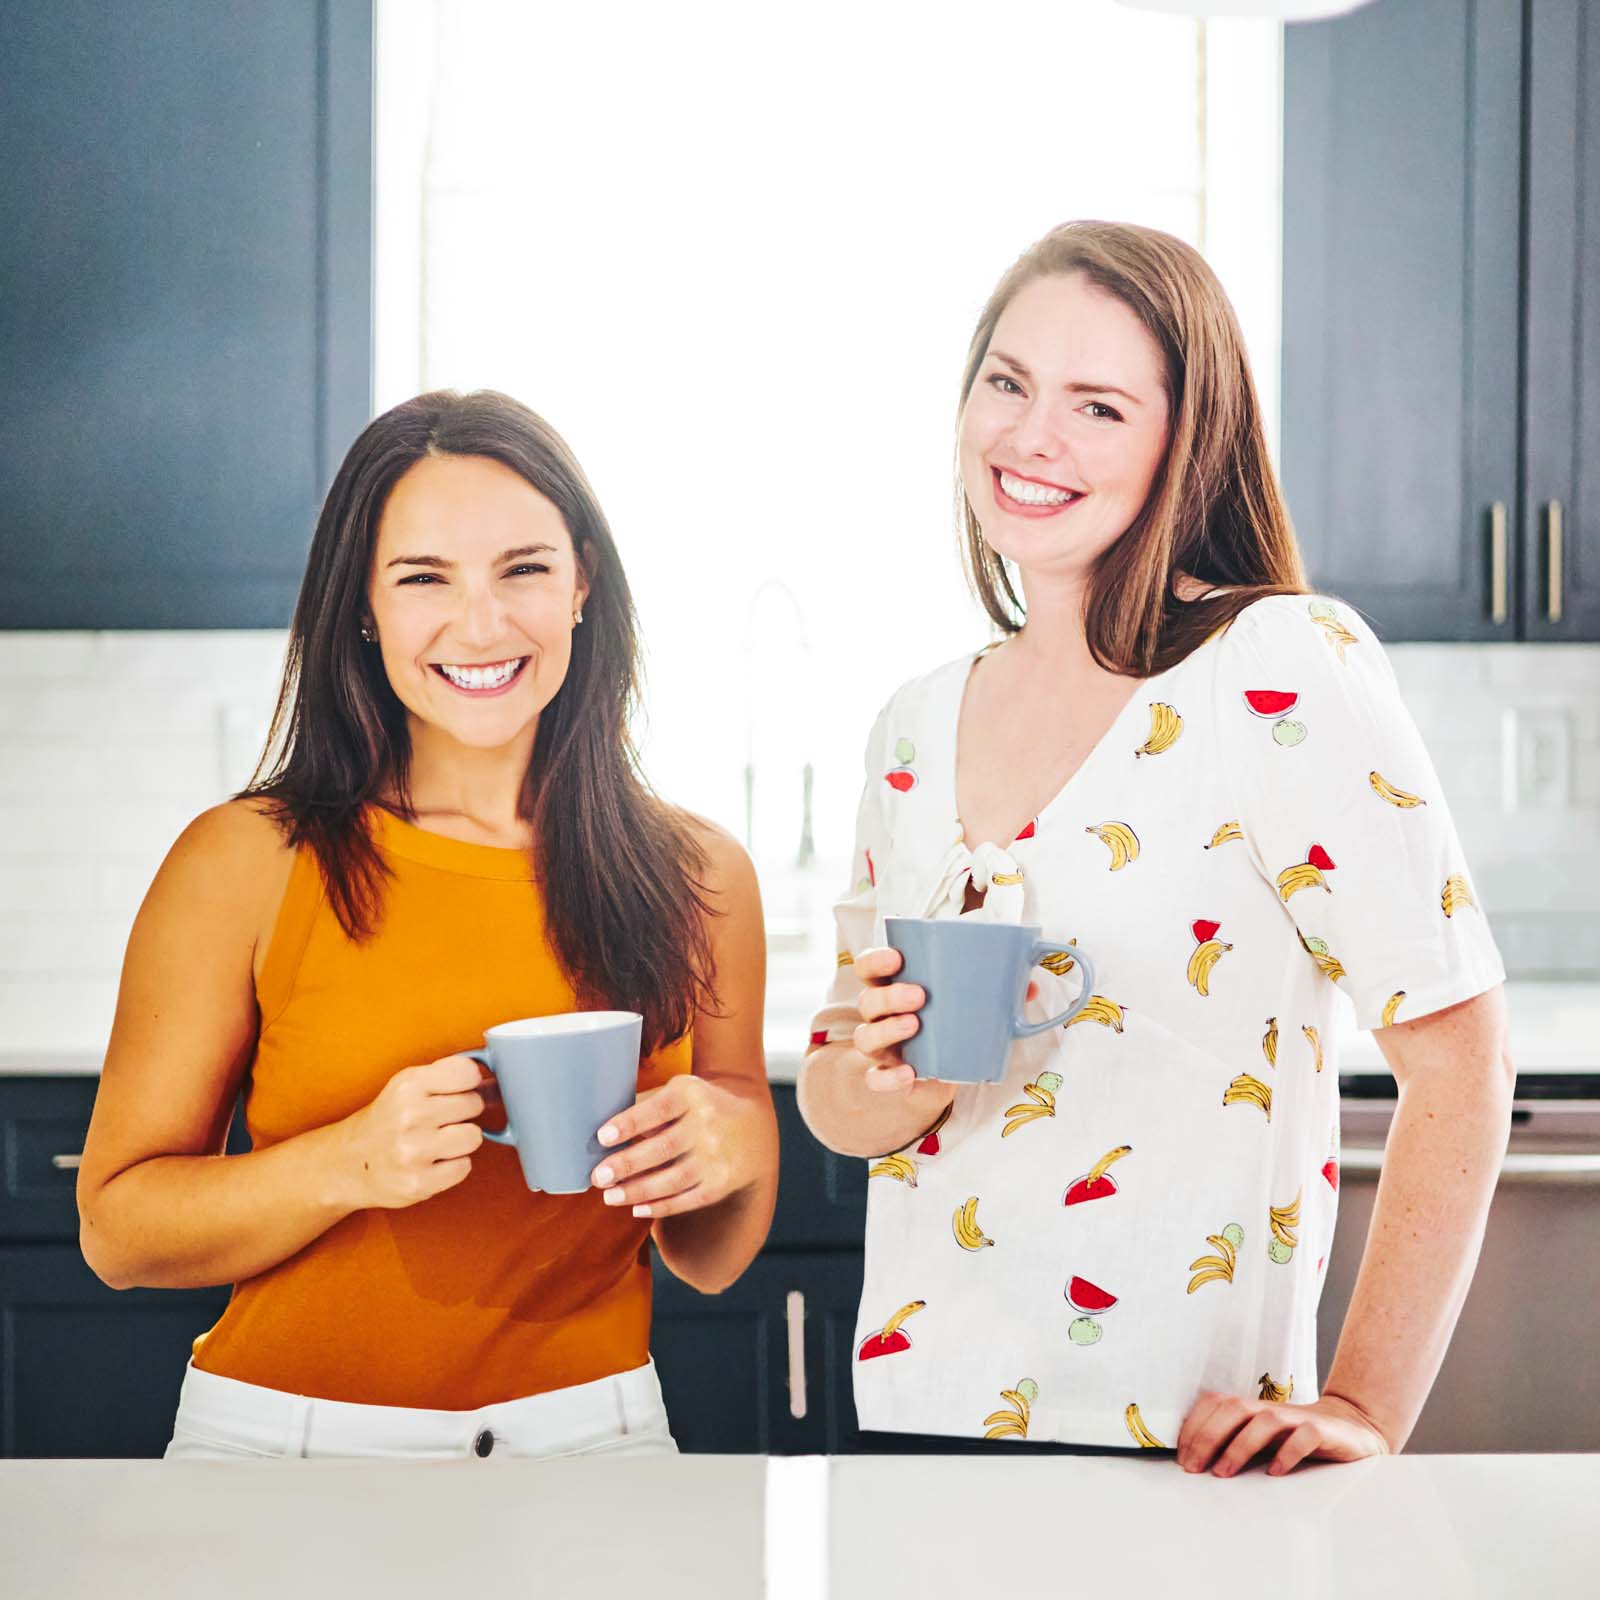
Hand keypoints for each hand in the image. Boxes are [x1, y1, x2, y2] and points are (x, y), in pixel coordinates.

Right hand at [342, 1054, 488, 1209]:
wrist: (349, 1163)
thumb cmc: (388, 1120)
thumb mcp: (408, 1085)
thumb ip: (448, 1075)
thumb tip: (496, 1079)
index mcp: (408, 1085)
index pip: (468, 1072)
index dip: (469, 1082)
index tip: (460, 1089)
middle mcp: (410, 1116)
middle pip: (474, 1104)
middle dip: (464, 1112)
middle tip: (441, 1119)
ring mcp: (414, 1152)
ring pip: (474, 1136)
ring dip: (462, 1140)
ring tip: (439, 1141)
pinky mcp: (419, 1183)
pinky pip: (464, 1167)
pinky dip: (454, 1166)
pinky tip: (433, 1162)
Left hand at [589, 1075, 762, 1218]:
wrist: (752, 1125)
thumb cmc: (698, 1105)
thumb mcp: (680, 1091)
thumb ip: (646, 1105)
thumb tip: (598, 1128)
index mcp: (693, 1093)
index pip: (658, 1109)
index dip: (630, 1123)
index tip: (602, 1137)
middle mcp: (708, 1124)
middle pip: (664, 1148)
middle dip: (627, 1164)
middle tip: (598, 1176)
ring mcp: (717, 1157)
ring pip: (673, 1179)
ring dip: (637, 1191)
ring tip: (609, 1196)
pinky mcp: (721, 1183)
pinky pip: (687, 1199)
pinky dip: (660, 1206)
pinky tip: (636, 1209)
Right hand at [850, 946, 1033, 1094]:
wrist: (943, 1072)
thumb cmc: (950, 1024)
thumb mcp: (970, 1004)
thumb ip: (996, 991)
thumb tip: (1030, 984)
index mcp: (894, 986)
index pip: (868, 967)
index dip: (876, 959)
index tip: (898, 957)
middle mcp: (880, 1015)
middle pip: (867, 1000)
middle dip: (890, 995)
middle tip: (920, 994)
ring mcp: (881, 1047)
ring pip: (865, 1037)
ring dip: (887, 1029)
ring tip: (915, 1025)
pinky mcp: (889, 1076)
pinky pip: (876, 1079)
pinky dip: (888, 1077)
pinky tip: (909, 1072)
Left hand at [1175, 1390, 1390, 1476]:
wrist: (1347, 1428)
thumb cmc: (1292, 1437)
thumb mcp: (1258, 1438)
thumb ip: (1232, 1442)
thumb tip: (1194, 1460)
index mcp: (1250, 1408)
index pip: (1214, 1404)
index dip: (1194, 1426)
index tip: (1181, 1456)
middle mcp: (1268, 1408)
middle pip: (1233, 1409)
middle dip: (1208, 1436)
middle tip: (1194, 1467)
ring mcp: (1295, 1418)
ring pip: (1264, 1421)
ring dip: (1239, 1446)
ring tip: (1224, 1472)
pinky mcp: (1321, 1431)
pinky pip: (1304, 1436)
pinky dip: (1288, 1452)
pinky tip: (1275, 1472)